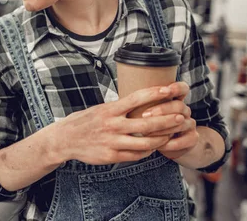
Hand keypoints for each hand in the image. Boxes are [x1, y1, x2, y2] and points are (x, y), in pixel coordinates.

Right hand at [52, 84, 188, 165]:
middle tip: (181, 117)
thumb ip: (118, 108)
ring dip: (161, 139)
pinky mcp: (111, 156)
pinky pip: (136, 155)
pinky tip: (154, 147)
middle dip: (167, 121)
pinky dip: (147, 151)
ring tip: (171, 135)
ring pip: (145, 143)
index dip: (155, 93)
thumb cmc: (84, 121)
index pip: (136, 98)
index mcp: (110, 109)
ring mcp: (112, 142)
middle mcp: (112, 125)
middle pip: (147, 124)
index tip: (169, 90)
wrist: (65, 140)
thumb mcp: (100, 109)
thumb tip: (138, 101)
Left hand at [142, 82, 197, 158]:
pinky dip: (172, 143)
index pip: (182, 88)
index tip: (165, 90)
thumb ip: (139, 105)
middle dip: (162, 109)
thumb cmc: (151, 126)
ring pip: (181, 123)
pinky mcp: (193, 138)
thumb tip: (120, 99)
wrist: (172, 145)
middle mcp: (184, 110)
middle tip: (145, 114)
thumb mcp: (146, 113)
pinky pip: (185, 139)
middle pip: (179, 105)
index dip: (176, 88)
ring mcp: (190, 124)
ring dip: (163, 128)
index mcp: (175, 100)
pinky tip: (160, 145)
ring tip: (147, 133)